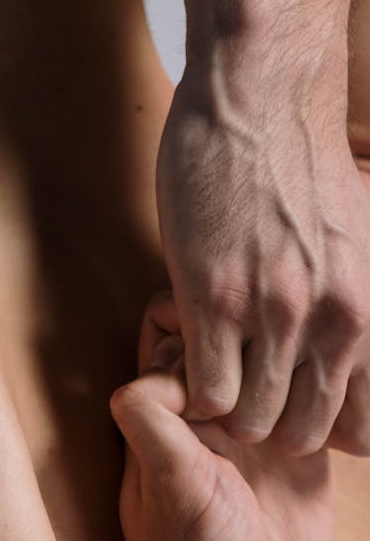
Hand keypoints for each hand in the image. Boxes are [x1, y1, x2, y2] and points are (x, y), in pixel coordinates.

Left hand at [110, 314, 334, 540]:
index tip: (234, 310)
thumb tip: (148, 368)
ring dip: (300, 352)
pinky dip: (332, 392)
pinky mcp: (302, 467)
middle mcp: (210, 423)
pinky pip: (314, 410)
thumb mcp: (174, 494)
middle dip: (257, 321)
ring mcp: (258, 442)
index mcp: (169, 421)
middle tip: (295, 320)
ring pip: (273, 368)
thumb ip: (155, 428)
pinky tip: (353, 393)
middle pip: (228, 341)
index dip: (198, 312)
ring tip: (329, 347)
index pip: (171, 334)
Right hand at [156, 75, 369, 456]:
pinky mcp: (216, 301)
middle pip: (300, 437)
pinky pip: (206, 393)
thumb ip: (350, 314)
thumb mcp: (360, 250)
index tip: (291, 404)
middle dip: (267, 426)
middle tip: (242, 387)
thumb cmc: (306, 172)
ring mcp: (276, 316)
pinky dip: (191, 387)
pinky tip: (188, 350)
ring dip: (224, 409)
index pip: (363, 432)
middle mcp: (335, 325)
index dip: (321, 429)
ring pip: (249, 425)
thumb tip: (337, 359)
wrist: (263, 103)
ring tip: (211, 367)